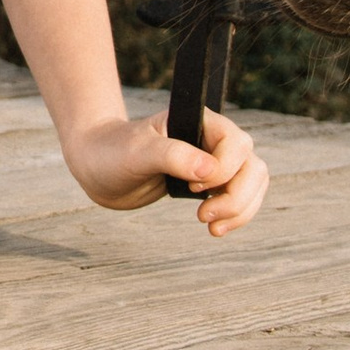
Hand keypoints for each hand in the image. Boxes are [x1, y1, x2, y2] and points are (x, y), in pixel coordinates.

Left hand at [63, 107, 269, 236]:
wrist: (97, 167)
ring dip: (241, 209)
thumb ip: (172, 156)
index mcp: (200, 121)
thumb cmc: (113, 150)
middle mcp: (212, 139)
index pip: (236, 143)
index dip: (223, 169)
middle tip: (204, 217)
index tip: (192, 186)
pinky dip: (236, 215)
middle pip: (252, 166)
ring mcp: (214, 162)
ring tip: (212, 229)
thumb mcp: (137, 152)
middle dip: (237, 197)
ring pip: (253, 183)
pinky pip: (240, 198)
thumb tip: (209, 169)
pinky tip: (215, 228)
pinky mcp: (209, 184)